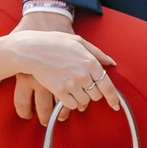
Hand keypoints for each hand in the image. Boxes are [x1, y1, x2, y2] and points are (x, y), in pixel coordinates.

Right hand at [0, 29, 121, 122]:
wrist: (32, 49)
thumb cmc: (54, 42)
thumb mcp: (78, 41)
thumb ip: (97, 52)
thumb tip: (111, 63)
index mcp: (90, 61)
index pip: (107, 86)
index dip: (113, 98)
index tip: (115, 106)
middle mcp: (83, 74)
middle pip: (96, 96)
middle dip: (92, 93)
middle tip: (83, 85)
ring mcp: (71, 84)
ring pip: (84, 101)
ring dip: (80, 97)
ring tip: (71, 86)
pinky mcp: (59, 91)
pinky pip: (71, 105)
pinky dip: (70, 102)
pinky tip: (65, 93)